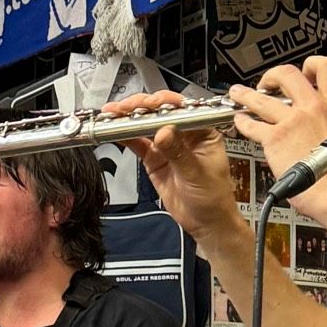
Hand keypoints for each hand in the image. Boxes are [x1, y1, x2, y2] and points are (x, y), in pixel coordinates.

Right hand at [105, 91, 240, 245]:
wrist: (206, 223)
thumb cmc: (214, 198)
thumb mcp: (197, 174)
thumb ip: (178, 153)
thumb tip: (163, 132)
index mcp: (203, 131)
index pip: (183, 109)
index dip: (164, 103)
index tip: (150, 104)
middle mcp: (185, 133)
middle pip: (160, 112)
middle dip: (141, 107)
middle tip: (124, 108)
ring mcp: (168, 144)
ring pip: (146, 124)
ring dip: (128, 118)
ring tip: (112, 114)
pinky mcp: (155, 158)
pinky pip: (138, 142)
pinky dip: (125, 136)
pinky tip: (114, 130)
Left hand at [228, 56, 326, 227]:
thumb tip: (321, 127)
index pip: (326, 68)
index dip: (311, 65)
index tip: (303, 72)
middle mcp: (312, 109)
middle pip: (289, 73)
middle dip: (274, 74)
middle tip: (269, 82)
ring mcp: (292, 121)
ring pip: (262, 97)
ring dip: (246, 94)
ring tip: (238, 93)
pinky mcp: (275, 138)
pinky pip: (252, 124)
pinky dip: (243, 122)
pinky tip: (240, 122)